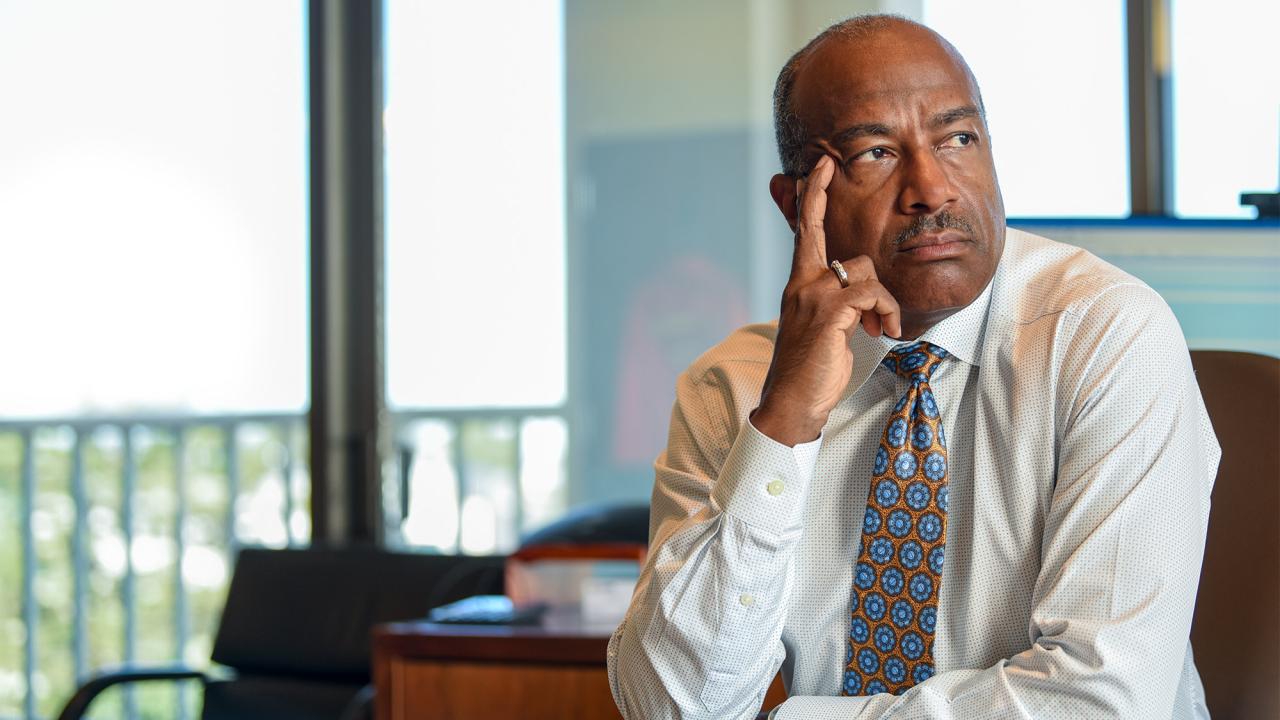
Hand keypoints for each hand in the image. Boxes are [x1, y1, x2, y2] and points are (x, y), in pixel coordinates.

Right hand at [751, 155, 901, 445]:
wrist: (792, 401)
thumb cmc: (810, 369)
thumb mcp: (824, 327)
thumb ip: (839, 303)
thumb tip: (867, 296)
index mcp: (798, 284)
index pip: (805, 231)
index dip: (812, 197)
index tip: (820, 167)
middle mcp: (802, 283)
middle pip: (837, 245)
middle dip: (845, 236)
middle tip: (848, 218)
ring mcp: (813, 295)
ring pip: (865, 272)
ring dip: (884, 302)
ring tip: (881, 330)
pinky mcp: (829, 312)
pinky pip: (872, 293)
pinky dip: (887, 311)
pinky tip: (884, 332)